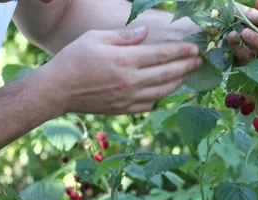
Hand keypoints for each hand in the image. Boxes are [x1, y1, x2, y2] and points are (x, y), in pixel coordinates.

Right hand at [40, 26, 201, 114]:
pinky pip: (150, 104)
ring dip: (179, 82)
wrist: (58, 90)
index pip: (162, 55)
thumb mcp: (95, 38)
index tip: (194, 49)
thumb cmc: (74, 59)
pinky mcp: (125, 109)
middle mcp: (131, 81)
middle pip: (167, 73)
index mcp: (126, 61)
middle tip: (199, 61)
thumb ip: (123, 36)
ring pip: (163, 91)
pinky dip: (161, 97)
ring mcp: (129, 98)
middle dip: (186, 66)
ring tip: (188, 74)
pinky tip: (166, 90)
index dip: (181, 52)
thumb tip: (145, 33)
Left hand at [228, 4, 257, 64]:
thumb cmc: (227, 16)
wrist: (206, 26)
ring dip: (256, 42)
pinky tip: (232, 37)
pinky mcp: (239, 64)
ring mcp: (253, 56)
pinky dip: (238, 48)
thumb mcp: (241, 12)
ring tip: (244, 32)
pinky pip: (244, 61)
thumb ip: (254, 16)